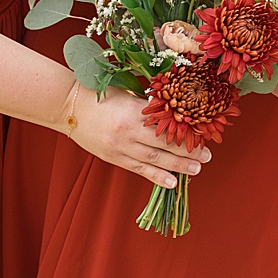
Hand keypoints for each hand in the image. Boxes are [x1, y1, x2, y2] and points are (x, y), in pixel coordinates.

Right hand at [70, 86, 209, 186]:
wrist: (70, 107)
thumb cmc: (102, 96)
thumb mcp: (130, 95)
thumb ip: (151, 106)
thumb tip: (178, 111)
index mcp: (135, 112)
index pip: (168, 126)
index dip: (187, 132)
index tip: (204, 136)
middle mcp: (129, 132)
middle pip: (164, 145)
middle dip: (188, 152)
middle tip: (207, 156)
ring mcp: (120, 148)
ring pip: (154, 160)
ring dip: (178, 166)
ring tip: (196, 170)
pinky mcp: (113, 158)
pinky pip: (138, 169)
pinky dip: (156, 177)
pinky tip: (172, 182)